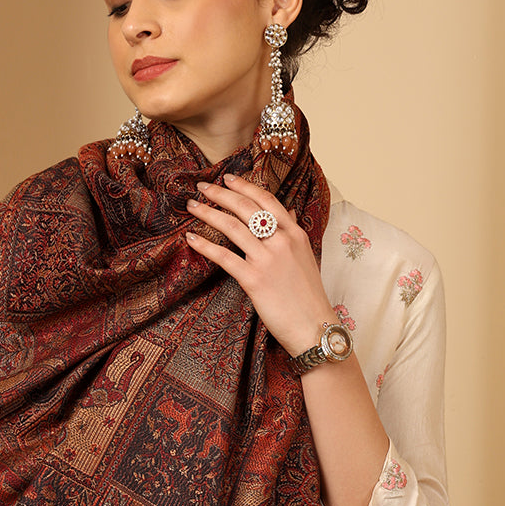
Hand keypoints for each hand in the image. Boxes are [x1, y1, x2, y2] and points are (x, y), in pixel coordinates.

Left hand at [185, 173, 335, 357]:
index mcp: (295, 233)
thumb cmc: (308, 296)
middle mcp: (281, 241)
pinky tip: (191, 239)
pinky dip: (205, 246)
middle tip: (202, 187)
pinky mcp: (254, 279)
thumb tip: (289, 212)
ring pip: (232, 227)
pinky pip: (224, 257)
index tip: (228, 179)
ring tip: (192, 207)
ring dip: (208, 213)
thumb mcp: (306, 257)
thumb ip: (293, 233)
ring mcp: (267, 259)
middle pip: (246, 208)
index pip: (267, 200)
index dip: (245, 186)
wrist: (313, 326)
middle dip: (221, 194)